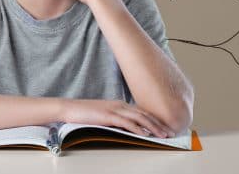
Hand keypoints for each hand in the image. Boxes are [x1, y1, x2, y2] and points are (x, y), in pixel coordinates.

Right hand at [60, 98, 174, 137]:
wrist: (68, 108)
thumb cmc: (84, 114)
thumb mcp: (103, 117)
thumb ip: (115, 121)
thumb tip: (127, 129)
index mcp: (119, 105)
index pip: (141, 112)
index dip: (154, 120)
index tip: (164, 127)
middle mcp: (119, 105)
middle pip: (144, 114)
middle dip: (158, 124)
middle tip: (170, 132)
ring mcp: (114, 109)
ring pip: (139, 118)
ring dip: (153, 126)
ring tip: (163, 134)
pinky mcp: (108, 115)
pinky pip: (126, 122)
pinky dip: (138, 127)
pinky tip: (145, 133)